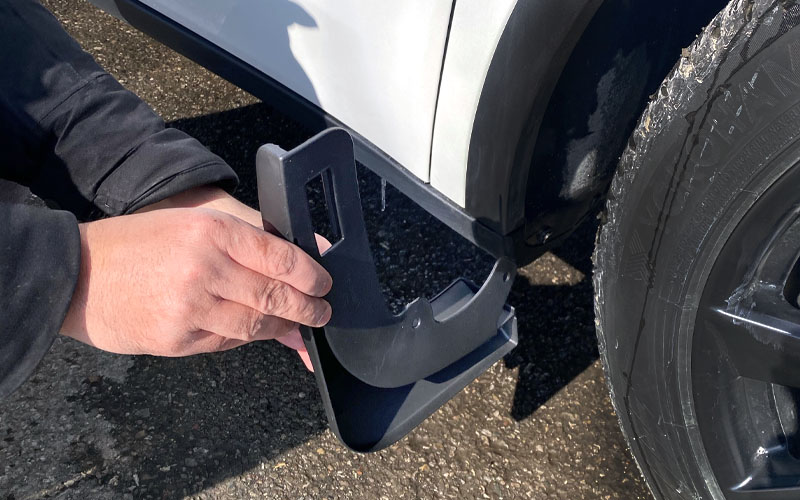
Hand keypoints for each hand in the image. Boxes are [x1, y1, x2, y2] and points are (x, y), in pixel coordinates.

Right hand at [136, 186, 330, 369]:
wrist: (76, 274)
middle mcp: (204, 268)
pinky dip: (245, 337)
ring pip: (255, 325)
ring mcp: (190, 308)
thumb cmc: (137, 244)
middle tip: (321, 312)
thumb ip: (249, 240)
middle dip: (307, 308)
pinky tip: (255, 331)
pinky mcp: (177, 339)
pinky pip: (227, 342)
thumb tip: (305, 256)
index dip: (311, 275)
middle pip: (274, 295)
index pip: (281, 257)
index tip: (325, 284)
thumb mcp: (193, 223)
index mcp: (212, 231)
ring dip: (282, 327)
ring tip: (294, 324)